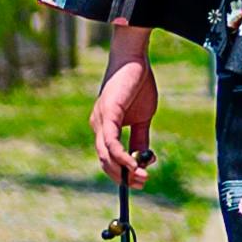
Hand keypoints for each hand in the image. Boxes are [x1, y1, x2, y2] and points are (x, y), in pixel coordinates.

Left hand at [92, 50, 161, 190]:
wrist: (134, 59)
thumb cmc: (138, 84)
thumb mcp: (142, 117)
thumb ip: (140, 137)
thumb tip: (143, 158)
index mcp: (104, 127)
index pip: (108, 157)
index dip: (122, 172)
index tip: (140, 180)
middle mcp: (98, 126)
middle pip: (105, 161)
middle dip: (123, 176)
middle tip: (142, 182)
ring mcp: (100, 121)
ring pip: (106, 155)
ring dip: (123, 170)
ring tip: (142, 177)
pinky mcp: (107, 114)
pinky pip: (111, 143)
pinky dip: (121, 157)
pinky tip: (134, 165)